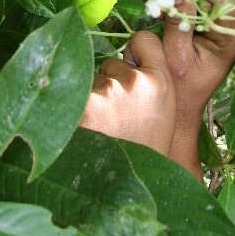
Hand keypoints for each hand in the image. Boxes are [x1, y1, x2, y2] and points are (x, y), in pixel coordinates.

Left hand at [80, 30, 175, 154]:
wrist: (120, 196)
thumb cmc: (141, 154)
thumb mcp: (160, 116)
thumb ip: (147, 84)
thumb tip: (123, 59)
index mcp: (162, 84)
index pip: (144, 39)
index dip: (136, 52)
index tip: (133, 65)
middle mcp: (136, 81)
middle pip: (113, 64)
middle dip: (110, 84)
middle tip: (115, 120)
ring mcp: (107, 91)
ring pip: (91, 80)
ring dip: (91, 99)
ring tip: (100, 131)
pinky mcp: (80, 103)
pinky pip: (72, 93)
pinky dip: (73, 111)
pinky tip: (83, 133)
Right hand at [163, 0, 234, 135]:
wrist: (175, 109)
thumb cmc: (177, 88)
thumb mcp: (176, 56)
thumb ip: (179, 24)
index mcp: (228, 40)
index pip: (230, 2)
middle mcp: (223, 32)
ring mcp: (210, 31)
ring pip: (200, 0)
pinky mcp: (196, 31)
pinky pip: (188, 9)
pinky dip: (176, 5)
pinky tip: (164, 8)